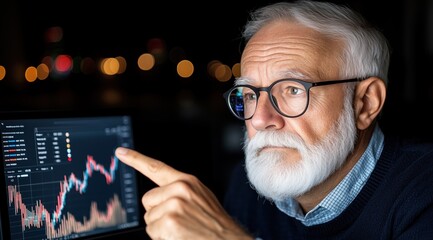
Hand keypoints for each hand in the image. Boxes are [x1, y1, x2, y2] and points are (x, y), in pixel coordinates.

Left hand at [115, 147, 252, 239]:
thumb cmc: (214, 223)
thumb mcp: (200, 198)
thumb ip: (180, 192)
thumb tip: (159, 196)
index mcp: (187, 181)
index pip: (156, 167)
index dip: (136, 159)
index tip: (120, 152)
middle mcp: (180, 189)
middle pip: (147, 200)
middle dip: (157, 212)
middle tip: (179, 221)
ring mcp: (174, 204)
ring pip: (149, 218)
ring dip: (161, 228)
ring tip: (182, 229)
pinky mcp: (170, 221)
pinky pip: (152, 232)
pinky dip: (162, 238)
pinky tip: (179, 236)